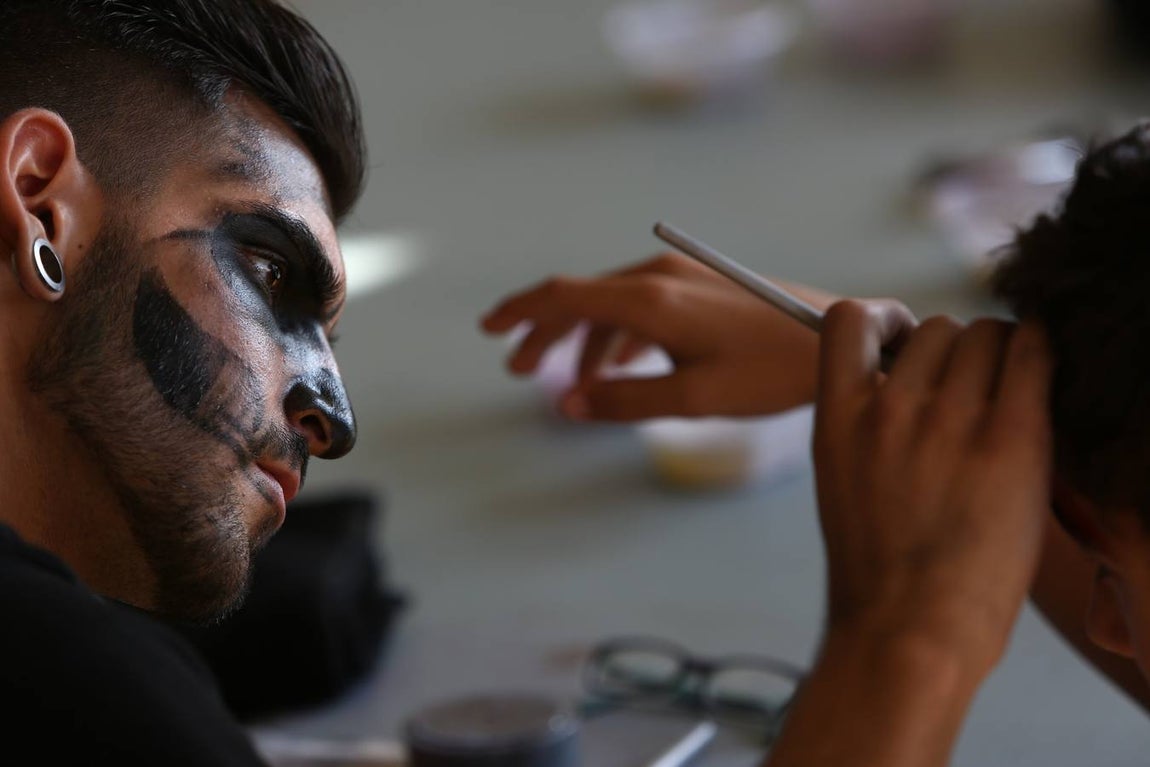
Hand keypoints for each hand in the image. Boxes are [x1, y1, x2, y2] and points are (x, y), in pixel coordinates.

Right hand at [481, 253, 834, 420]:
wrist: (838, 342)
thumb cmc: (770, 372)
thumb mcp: (693, 397)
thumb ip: (624, 400)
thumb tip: (567, 404)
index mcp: (650, 298)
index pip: (564, 295)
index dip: (521, 311)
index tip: (489, 329)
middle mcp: (659, 275)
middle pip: (582, 298)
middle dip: (545, 334)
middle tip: (517, 370)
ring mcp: (682, 276)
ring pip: (612, 303)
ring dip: (583, 339)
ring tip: (571, 381)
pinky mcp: (703, 285)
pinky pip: (641, 305)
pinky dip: (618, 334)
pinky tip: (618, 365)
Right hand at [813, 301, 1053, 671]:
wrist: (910, 631)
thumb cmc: (878, 570)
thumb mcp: (842, 480)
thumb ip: (865, 422)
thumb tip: (909, 377)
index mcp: (837, 419)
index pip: (848, 318)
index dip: (885, 320)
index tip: (902, 345)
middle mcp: (888, 409)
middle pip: (936, 327)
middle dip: (955, 351)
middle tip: (971, 393)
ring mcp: (948, 422)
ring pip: (986, 335)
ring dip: (999, 356)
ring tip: (1007, 400)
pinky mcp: (1011, 440)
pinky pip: (1033, 354)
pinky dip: (1039, 354)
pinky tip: (1040, 380)